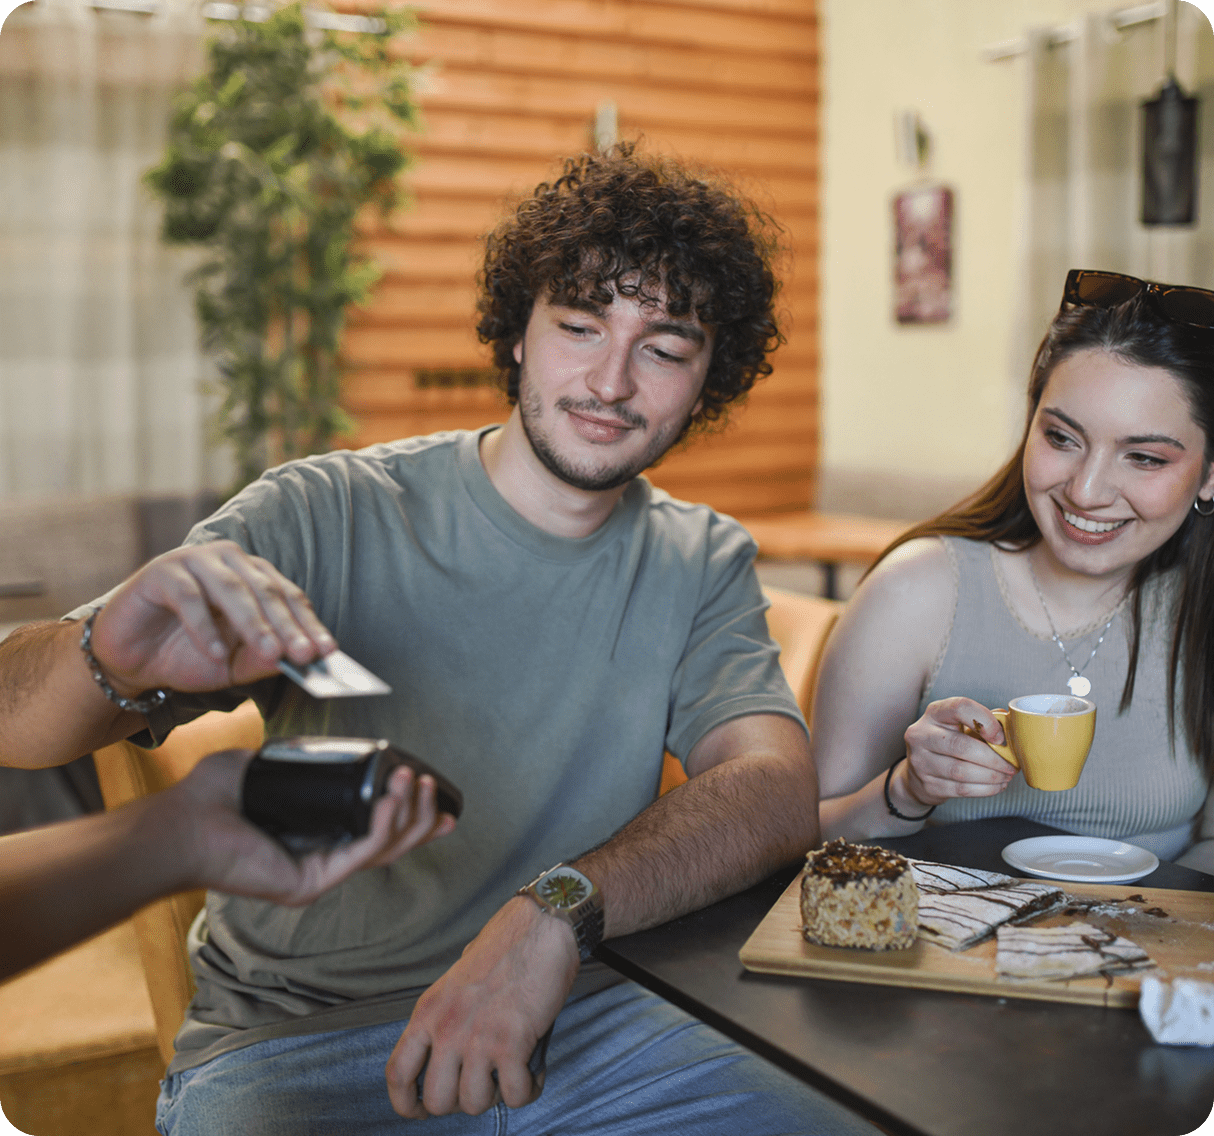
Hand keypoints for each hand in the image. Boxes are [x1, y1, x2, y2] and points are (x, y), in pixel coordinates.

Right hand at [88, 542, 334, 697]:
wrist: (130, 659)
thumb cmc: (188, 655)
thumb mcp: (233, 666)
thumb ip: (263, 659)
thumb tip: (296, 659)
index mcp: (254, 576)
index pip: (290, 597)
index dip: (309, 625)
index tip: (327, 652)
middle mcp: (229, 562)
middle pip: (266, 591)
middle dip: (288, 626)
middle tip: (304, 654)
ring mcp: (194, 562)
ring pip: (233, 590)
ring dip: (254, 624)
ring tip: (269, 653)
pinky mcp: (161, 572)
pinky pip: (189, 597)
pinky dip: (205, 627)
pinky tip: (216, 653)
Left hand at [171, 748, 456, 905]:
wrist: (181, 822)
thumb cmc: (209, 799)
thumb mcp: (262, 766)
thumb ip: (293, 758)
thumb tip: (321, 744)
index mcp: (314, 839)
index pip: (374, 832)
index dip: (409, 815)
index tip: (432, 792)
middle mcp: (321, 861)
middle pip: (392, 844)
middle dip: (421, 815)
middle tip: (432, 787)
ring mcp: (318, 875)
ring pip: (385, 850)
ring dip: (410, 815)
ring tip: (417, 782)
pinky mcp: (311, 881)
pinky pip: (364, 853)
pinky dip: (387, 823)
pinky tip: (394, 796)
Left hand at [385, 897, 578, 1117]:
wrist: (539, 928)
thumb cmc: (504, 949)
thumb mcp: (455, 982)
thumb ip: (446, 1019)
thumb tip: (449, 1056)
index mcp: (428, 1012)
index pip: (398, 1074)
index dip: (406, 1104)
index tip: (420, 1110)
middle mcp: (447, 1029)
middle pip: (437, 1101)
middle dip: (461, 1101)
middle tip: (482, 1083)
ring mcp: (479, 1039)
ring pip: (475, 1103)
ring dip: (496, 1095)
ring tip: (510, 1072)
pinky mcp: (512, 1043)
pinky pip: (515, 1095)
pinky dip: (527, 1090)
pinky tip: (532, 1073)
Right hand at [898, 697, 1015, 808]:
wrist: (920, 772)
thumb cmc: (948, 743)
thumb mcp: (959, 725)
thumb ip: (982, 722)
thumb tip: (1011, 725)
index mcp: (934, 713)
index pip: (959, 707)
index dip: (984, 720)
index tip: (1001, 737)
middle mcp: (921, 734)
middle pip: (961, 745)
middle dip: (993, 758)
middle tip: (1011, 765)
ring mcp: (921, 761)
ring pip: (961, 771)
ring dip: (991, 776)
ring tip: (1006, 776)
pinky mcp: (927, 784)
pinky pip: (961, 789)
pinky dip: (984, 789)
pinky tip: (996, 785)